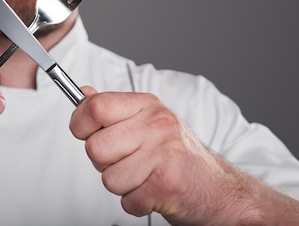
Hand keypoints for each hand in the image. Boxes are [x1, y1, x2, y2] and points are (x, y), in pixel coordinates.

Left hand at [70, 87, 298, 224]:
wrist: (219, 190)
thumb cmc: (176, 156)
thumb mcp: (145, 123)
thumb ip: (112, 110)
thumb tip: (83, 93)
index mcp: (147, 105)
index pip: (95, 106)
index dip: (79, 123)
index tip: (84, 133)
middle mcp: (157, 124)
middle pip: (95, 147)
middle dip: (104, 164)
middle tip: (128, 162)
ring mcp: (165, 152)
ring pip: (108, 179)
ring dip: (123, 186)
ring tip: (144, 177)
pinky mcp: (169, 182)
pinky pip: (127, 200)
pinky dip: (136, 203)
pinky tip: (153, 191)